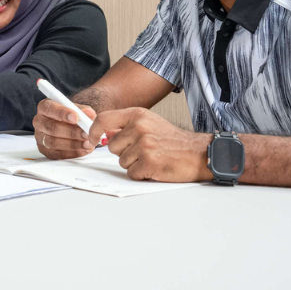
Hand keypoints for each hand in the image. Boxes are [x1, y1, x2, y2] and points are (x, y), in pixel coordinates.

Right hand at [33, 98, 97, 158]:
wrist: (70, 126)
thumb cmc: (72, 115)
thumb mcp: (78, 109)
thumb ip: (84, 111)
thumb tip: (89, 114)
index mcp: (45, 107)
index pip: (49, 108)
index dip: (62, 113)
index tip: (76, 118)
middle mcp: (39, 121)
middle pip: (52, 127)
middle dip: (71, 132)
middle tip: (86, 134)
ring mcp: (40, 137)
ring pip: (53, 142)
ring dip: (73, 144)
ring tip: (88, 143)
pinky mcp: (44, 150)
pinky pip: (56, 154)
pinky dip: (72, 153)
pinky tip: (83, 150)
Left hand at [95, 108, 210, 181]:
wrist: (198, 153)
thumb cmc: (174, 141)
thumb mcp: (151, 123)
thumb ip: (127, 126)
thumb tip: (104, 133)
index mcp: (138, 115)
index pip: (104, 119)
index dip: (93, 131)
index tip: (92, 139)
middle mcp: (140, 127)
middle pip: (112, 146)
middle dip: (124, 152)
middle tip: (144, 150)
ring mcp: (144, 144)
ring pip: (122, 162)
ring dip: (134, 164)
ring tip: (152, 158)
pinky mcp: (149, 161)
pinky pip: (132, 173)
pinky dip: (142, 174)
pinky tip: (155, 167)